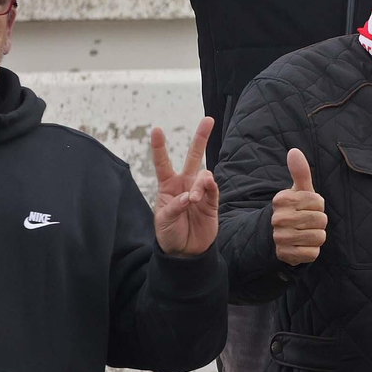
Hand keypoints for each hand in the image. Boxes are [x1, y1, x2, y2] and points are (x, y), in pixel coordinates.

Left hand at [153, 117, 218, 257]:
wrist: (185, 252)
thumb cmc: (169, 234)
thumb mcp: (164, 221)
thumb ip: (174, 206)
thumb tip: (189, 196)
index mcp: (168, 186)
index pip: (163, 163)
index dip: (160, 147)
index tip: (157, 129)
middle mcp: (185, 184)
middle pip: (194, 156)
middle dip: (201, 138)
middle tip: (209, 120)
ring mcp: (200, 192)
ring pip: (204, 175)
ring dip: (200, 184)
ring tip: (194, 200)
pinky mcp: (212, 202)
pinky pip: (213, 189)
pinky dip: (209, 189)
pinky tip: (202, 195)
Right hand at [272, 148, 327, 264]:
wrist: (278, 236)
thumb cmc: (295, 209)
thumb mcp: (299, 191)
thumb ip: (300, 172)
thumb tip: (294, 151)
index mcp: (282, 199)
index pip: (318, 201)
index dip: (318, 205)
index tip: (307, 207)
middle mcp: (279, 218)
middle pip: (321, 220)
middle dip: (319, 221)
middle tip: (307, 222)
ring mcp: (281, 238)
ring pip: (319, 237)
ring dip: (317, 236)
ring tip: (305, 233)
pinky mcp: (286, 255)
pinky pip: (314, 253)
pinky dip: (312, 250)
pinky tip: (302, 246)